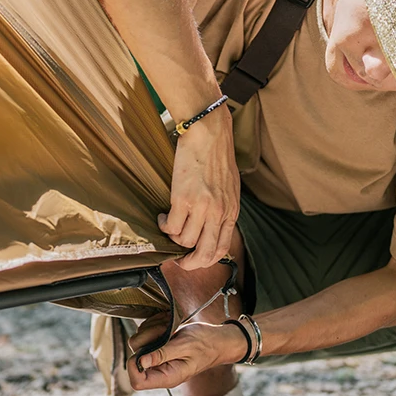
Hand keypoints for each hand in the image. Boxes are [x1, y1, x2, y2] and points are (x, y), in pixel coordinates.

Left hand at [128, 320, 246, 389]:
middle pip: (134, 359)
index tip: (146, 348)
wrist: (216, 339)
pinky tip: (168, 326)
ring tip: (169, 328)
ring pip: (139, 343)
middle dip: (146, 339)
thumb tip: (141, 362)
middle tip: (163, 331)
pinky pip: (146, 334)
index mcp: (167, 377)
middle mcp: (160, 370)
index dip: (134, 366)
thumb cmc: (205, 344)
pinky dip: (154, 326)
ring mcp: (158, 359)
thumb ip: (162, 355)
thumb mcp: (184, 346)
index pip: (137, 382)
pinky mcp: (158, 348)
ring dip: (152, 330)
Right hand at [159, 107, 238, 269]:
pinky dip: (164, 225)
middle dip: (188, 263)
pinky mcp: (183, 199)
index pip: (221, 249)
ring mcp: (202, 207)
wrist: (209, 133)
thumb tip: (212, 225)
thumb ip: (224, 208)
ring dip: (173, 238)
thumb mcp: (229, 187)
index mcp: (231, 211)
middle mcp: (219, 213)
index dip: (205, 260)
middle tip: (177, 259)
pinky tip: (164, 215)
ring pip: (184, 242)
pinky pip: (171, 227)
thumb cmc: (217, 156)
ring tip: (170, 224)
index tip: (193, 259)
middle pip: (204, 254)